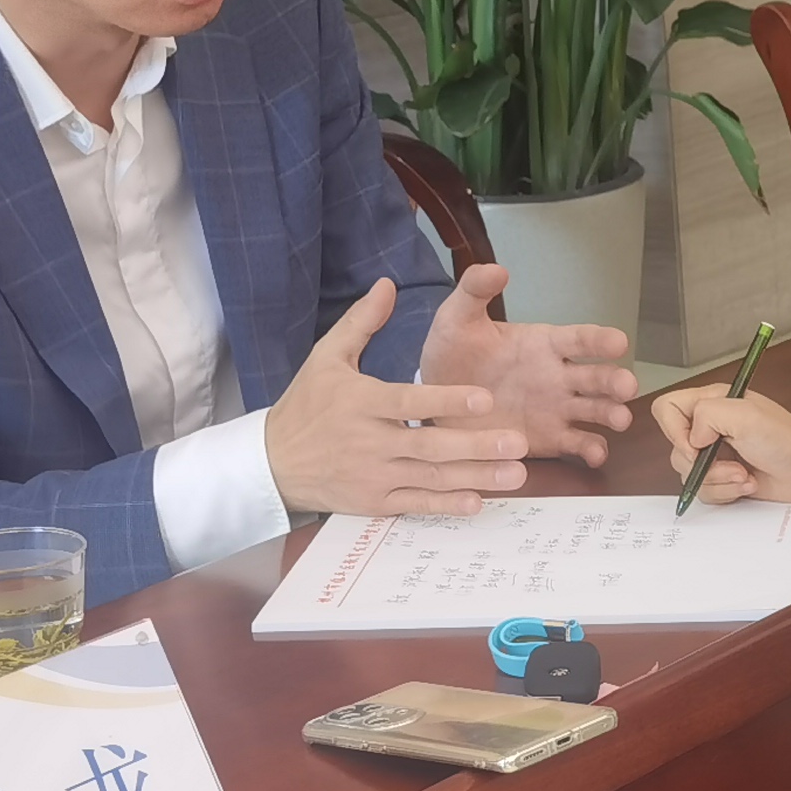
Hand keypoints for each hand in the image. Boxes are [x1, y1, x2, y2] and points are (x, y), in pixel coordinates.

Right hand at [262, 281, 531, 515]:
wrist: (272, 463)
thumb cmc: (306, 405)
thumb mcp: (326, 357)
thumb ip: (362, 322)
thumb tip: (387, 283)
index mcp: (361, 402)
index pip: (409, 403)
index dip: (447, 402)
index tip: (485, 399)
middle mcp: (369, 442)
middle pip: (429, 446)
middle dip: (476, 446)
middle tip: (517, 442)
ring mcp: (373, 476)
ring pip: (430, 478)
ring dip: (475, 476)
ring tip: (516, 473)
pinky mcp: (374, 503)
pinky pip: (415, 505)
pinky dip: (445, 506)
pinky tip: (478, 502)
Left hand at [416, 264, 637, 471]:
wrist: (436, 401)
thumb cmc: (453, 355)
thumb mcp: (457, 319)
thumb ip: (475, 291)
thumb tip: (498, 269)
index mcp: (545, 344)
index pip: (580, 338)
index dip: (600, 339)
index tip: (619, 342)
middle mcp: (560, 376)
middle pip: (598, 377)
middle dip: (615, 381)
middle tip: (626, 387)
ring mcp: (558, 410)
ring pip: (596, 410)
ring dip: (612, 414)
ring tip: (620, 420)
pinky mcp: (550, 439)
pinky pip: (578, 444)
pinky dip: (591, 450)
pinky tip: (596, 455)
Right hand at [651, 382, 790, 504]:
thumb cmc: (787, 438)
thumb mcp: (744, 414)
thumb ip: (706, 415)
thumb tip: (691, 440)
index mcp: (710, 403)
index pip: (666, 409)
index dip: (673, 430)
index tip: (696, 445)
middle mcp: (710, 428)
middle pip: (676, 449)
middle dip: (704, 464)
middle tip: (734, 462)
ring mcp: (716, 455)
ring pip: (689, 476)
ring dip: (720, 480)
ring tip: (746, 475)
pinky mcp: (725, 478)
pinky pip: (705, 492)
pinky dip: (727, 492)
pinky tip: (749, 484)